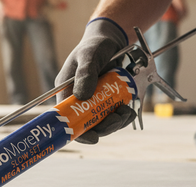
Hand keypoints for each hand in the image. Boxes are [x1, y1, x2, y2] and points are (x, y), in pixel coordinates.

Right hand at [56, 18, 135, 144]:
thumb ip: (85, 73)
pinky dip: (123, 116)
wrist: (111, 40)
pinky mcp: (108, 101)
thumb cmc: (94, 46)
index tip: (93, 138)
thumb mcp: (88, 56)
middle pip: (87, 125)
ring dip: (115, 122)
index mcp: (66, 93)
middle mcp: (79, 101)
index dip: (78, 132)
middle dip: (104, 127)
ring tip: (126, 111)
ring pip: (103, 123)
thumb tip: (83, 96)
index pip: (67, 120)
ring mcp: (94, 103)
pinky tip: (129, 109)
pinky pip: (114, 115)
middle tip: (117, 119)